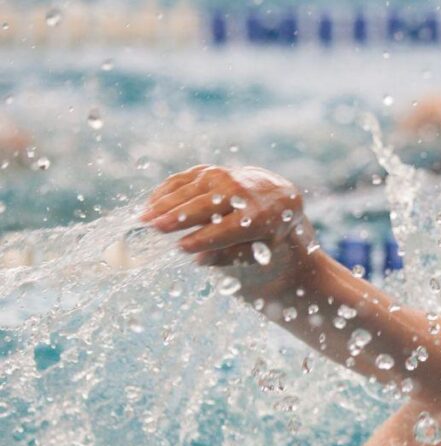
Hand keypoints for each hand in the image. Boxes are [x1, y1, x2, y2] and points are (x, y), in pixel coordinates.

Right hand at [140, 165, 305, 259]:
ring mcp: (223, 177)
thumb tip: (199, 260)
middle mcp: (239, 192)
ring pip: (188, 190)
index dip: (203, 238)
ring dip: (164, 204)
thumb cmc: (263, 232)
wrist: (276, 196)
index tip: (182, 248)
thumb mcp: (258, 249)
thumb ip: (230, 256)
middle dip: (178, 217)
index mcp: (257, 216)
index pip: (226, 229)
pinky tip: (150, 204)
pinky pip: (182, 180)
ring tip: (144, 219)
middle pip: (204, 206)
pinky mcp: (209, 171)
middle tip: (154, 228)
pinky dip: (165, 191)